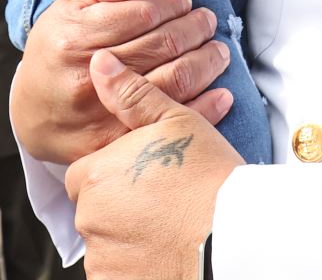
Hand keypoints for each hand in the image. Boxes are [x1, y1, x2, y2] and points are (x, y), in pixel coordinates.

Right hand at [11, 0, 234, 164]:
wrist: (32, 113)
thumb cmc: (57, 52)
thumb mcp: (68, 10)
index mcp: (74, 39)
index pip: (141, 14)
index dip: (170, 4)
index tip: (183, 1)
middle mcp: (89, 78)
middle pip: (161, 47)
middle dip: (194, 28)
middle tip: (206, 21)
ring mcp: (104, 115)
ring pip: (174, 82)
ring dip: (206, 62)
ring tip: (217, 50)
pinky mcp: (118, 146)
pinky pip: (171, 125)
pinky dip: (206, 107)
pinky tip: (222, 92)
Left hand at [65, 50, 242, 279]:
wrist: (236, 237)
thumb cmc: (209, 178)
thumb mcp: (176, 123)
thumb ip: (132, 94)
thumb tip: (99, 63)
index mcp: (96, 175)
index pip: (85, 175)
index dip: (114, 174)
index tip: (145, 177)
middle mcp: (90, 218)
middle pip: (93, 210)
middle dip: (118, 207)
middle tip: (161, 202)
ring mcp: (103, 257)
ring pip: (106, 243)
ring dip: (127, 237)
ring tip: (168, 229)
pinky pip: (118, 271)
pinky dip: (135, 264)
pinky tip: (164, 253)